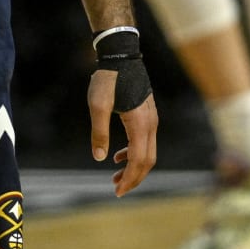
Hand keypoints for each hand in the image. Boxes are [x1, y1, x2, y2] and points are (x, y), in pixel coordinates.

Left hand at [87, 70, 156, 196]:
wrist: (121, 57)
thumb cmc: (108, 80)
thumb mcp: (97, 105)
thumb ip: (99, 132)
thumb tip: (100, 158)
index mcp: (141, 125)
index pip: (139, 160)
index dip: (130, 178)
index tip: (118, 191)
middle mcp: (151, 125)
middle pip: (148, 160)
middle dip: (134, 177)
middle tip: (117, 189)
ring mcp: (152, 120)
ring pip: (148, 152)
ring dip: (133, 166)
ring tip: (115, 177)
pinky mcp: (147, 116)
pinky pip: (144, 141)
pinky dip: (133, 153)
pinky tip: (118, 155)